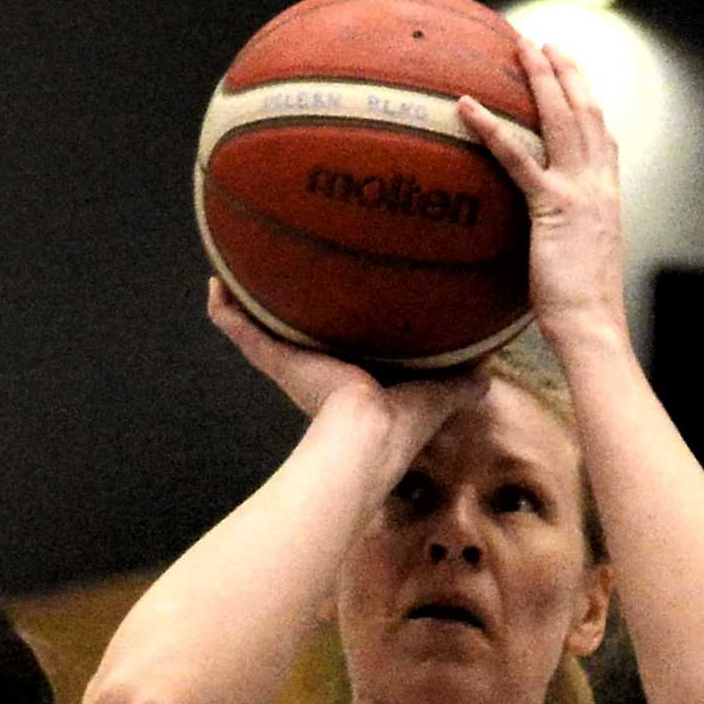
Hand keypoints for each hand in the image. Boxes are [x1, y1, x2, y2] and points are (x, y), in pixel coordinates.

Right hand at [205, 277, 486, 433]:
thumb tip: (488, 376)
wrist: (367, 438)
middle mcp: (317, 368)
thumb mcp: (438, 395)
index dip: (343, 319)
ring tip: (236, 265)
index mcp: (352, 376)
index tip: (340, 292)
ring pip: (264, 325)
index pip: (344, 341)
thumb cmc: (402, 424)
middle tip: (284, 266)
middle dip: (291, 302)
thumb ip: (459, 383)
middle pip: (299, 327)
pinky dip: (227, 312)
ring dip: (249, 299)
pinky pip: (243, 331)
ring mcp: (292, 364)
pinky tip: (215, 284)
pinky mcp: (276, 361)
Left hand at [459, 35, 630, 351]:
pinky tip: (467, 105)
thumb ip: (569, 242)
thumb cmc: (584, 312)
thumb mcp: (581, 266)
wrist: (594, 328)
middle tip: (544, 42)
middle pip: (584, 112)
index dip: (588, 101)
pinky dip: (491, 128)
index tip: (573, 75)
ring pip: (560, 119)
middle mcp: (599, 185)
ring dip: (539, 77)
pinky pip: (517, 159)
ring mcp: (579, 192)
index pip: (603, 137)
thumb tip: (550, 248)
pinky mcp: (552, 208)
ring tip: (519, 46)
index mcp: (608, 197)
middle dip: (566, 71)